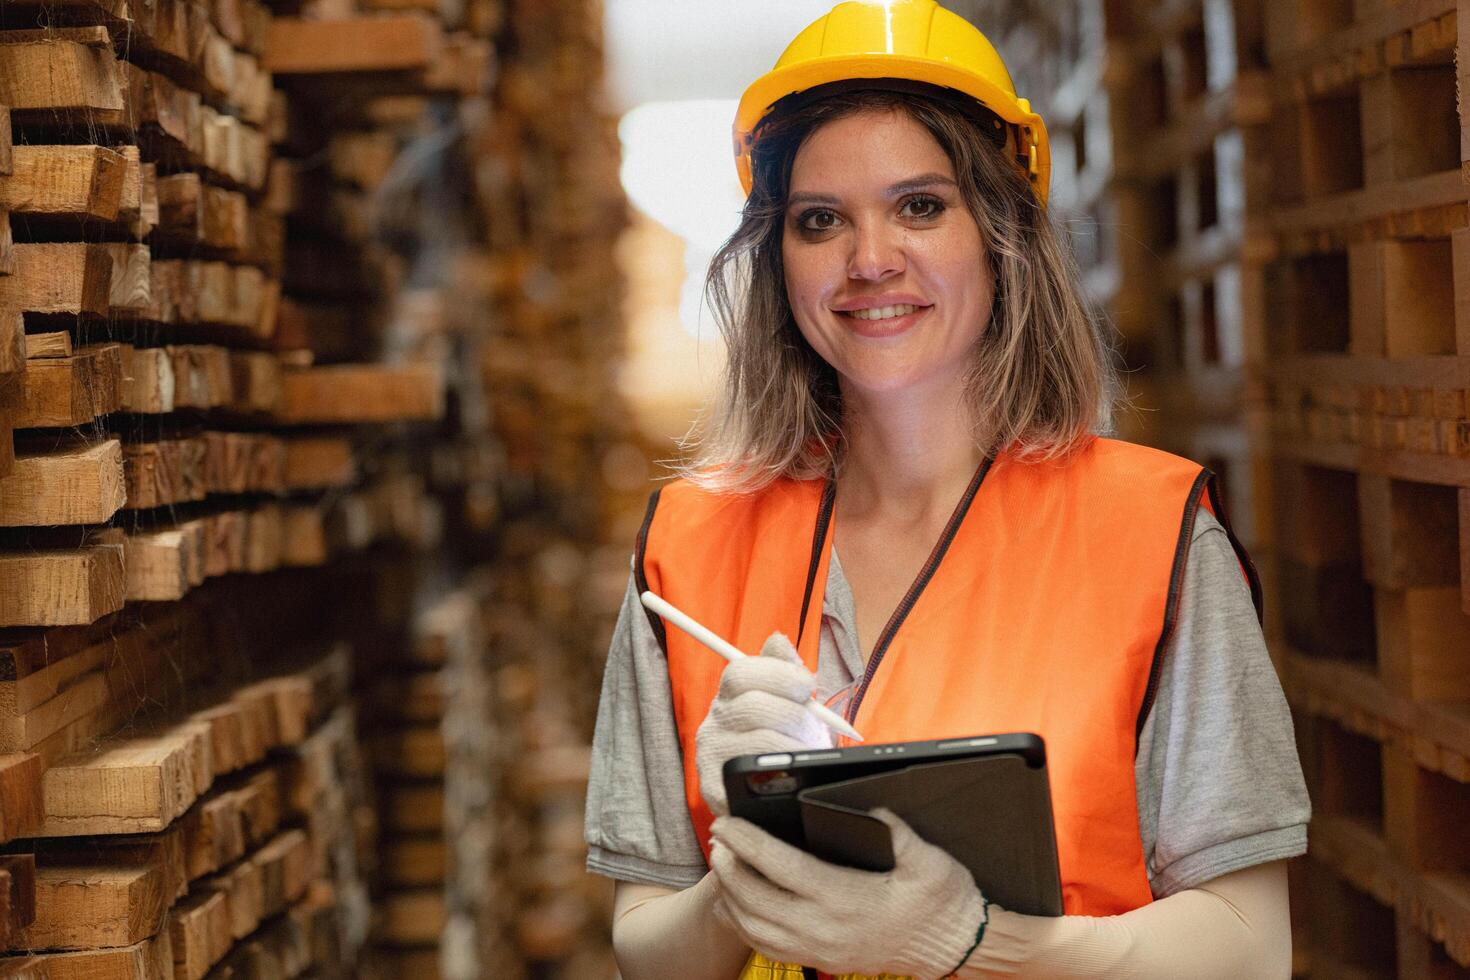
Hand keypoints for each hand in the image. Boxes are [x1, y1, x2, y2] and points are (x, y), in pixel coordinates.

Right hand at [694, 632, 832, 816]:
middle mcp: (714, 721)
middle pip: (753, 705)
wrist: (774, 793)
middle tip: (814, 728)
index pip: (741, 672)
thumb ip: (784, 669)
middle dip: (795, 715)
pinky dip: (783, 771)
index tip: (808, 685)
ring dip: (795, 746)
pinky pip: (754, 775)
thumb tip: (779, 639)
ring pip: (760, 740)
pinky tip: (791, 771)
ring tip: (807, 752)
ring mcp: (711, 755)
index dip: (780, 674)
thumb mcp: (787, 701)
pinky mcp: (714, 788)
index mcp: (730, 695)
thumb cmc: (784, 741)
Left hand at [709, 809, 988, 979]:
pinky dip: (744, 924)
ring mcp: (821, 949)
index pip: (781, 867)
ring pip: (755, 928)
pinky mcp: (822, 960)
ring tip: (723, 864)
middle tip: (718, 836)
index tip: (727, 822)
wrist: (955, 947)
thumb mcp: (929, 861)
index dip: (748, 842)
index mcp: (846, 898)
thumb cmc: (942, 902)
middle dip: (729, 865)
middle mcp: (825, 928)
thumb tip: (874, 808)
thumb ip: (899, 832)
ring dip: (731, 895)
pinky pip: (768, 947)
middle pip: (756, 898)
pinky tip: (739, 903)